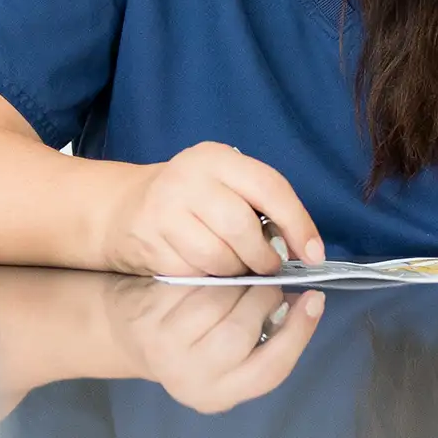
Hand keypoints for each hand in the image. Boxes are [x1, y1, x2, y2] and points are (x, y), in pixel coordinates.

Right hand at [102, 141, 324, 275]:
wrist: (124, 208)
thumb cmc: (191, 199)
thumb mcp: (224, 184)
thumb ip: (259, 204)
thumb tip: (303, 246)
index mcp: (216, 157)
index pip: (269, 187)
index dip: (298, 223)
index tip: (313, 254)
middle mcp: (188, 177)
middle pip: (242, 227)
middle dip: (263, 257)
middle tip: (268, 267)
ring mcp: (164, 209)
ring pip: (219, 256)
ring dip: (236, 272)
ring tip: (235, 268)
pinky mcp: (150, 241)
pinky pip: (194, 273)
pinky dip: (208, 279)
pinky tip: (206, 270)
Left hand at [105, 279, 325, 413]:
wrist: (128, 332)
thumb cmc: (189, 340)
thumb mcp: (225, 357)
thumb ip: (263, 338)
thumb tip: (305, 302)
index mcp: (220, 395)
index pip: (272, 369)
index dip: (298, 333)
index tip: (315, 299)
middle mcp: (192, 380)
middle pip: (243, 332)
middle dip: (262, 297)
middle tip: (266, 281)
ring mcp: (168, 350)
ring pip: (219, 303)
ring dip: (237, 281)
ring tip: (239, 276)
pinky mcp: (151, 319)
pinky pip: (194, 286)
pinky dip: (210, 272)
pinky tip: (212, 271)